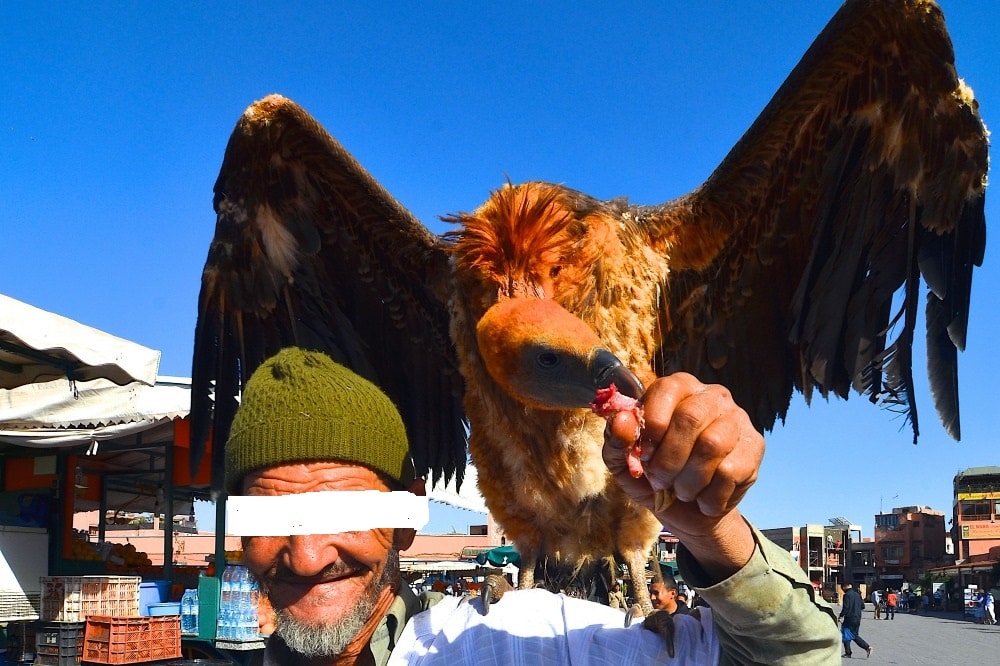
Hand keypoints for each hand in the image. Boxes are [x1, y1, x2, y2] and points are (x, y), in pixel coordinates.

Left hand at [603, 373, 764, 576]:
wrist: (691, 514)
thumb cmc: (656, 478)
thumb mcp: (625, 464)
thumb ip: (616, 441)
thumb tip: (622, 421)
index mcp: (677, 388)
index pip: (665, 391)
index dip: (651, 427)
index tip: (645, 456)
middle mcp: (711, 395)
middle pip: (690, 417)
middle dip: (669, 459)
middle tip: (660, 481)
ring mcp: (737, 418)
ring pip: (712, 445)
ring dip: (689, 480)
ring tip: (682, 492)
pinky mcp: (755, 446)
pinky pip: (731, 470)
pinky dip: (709, 495)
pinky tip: (703, 499)